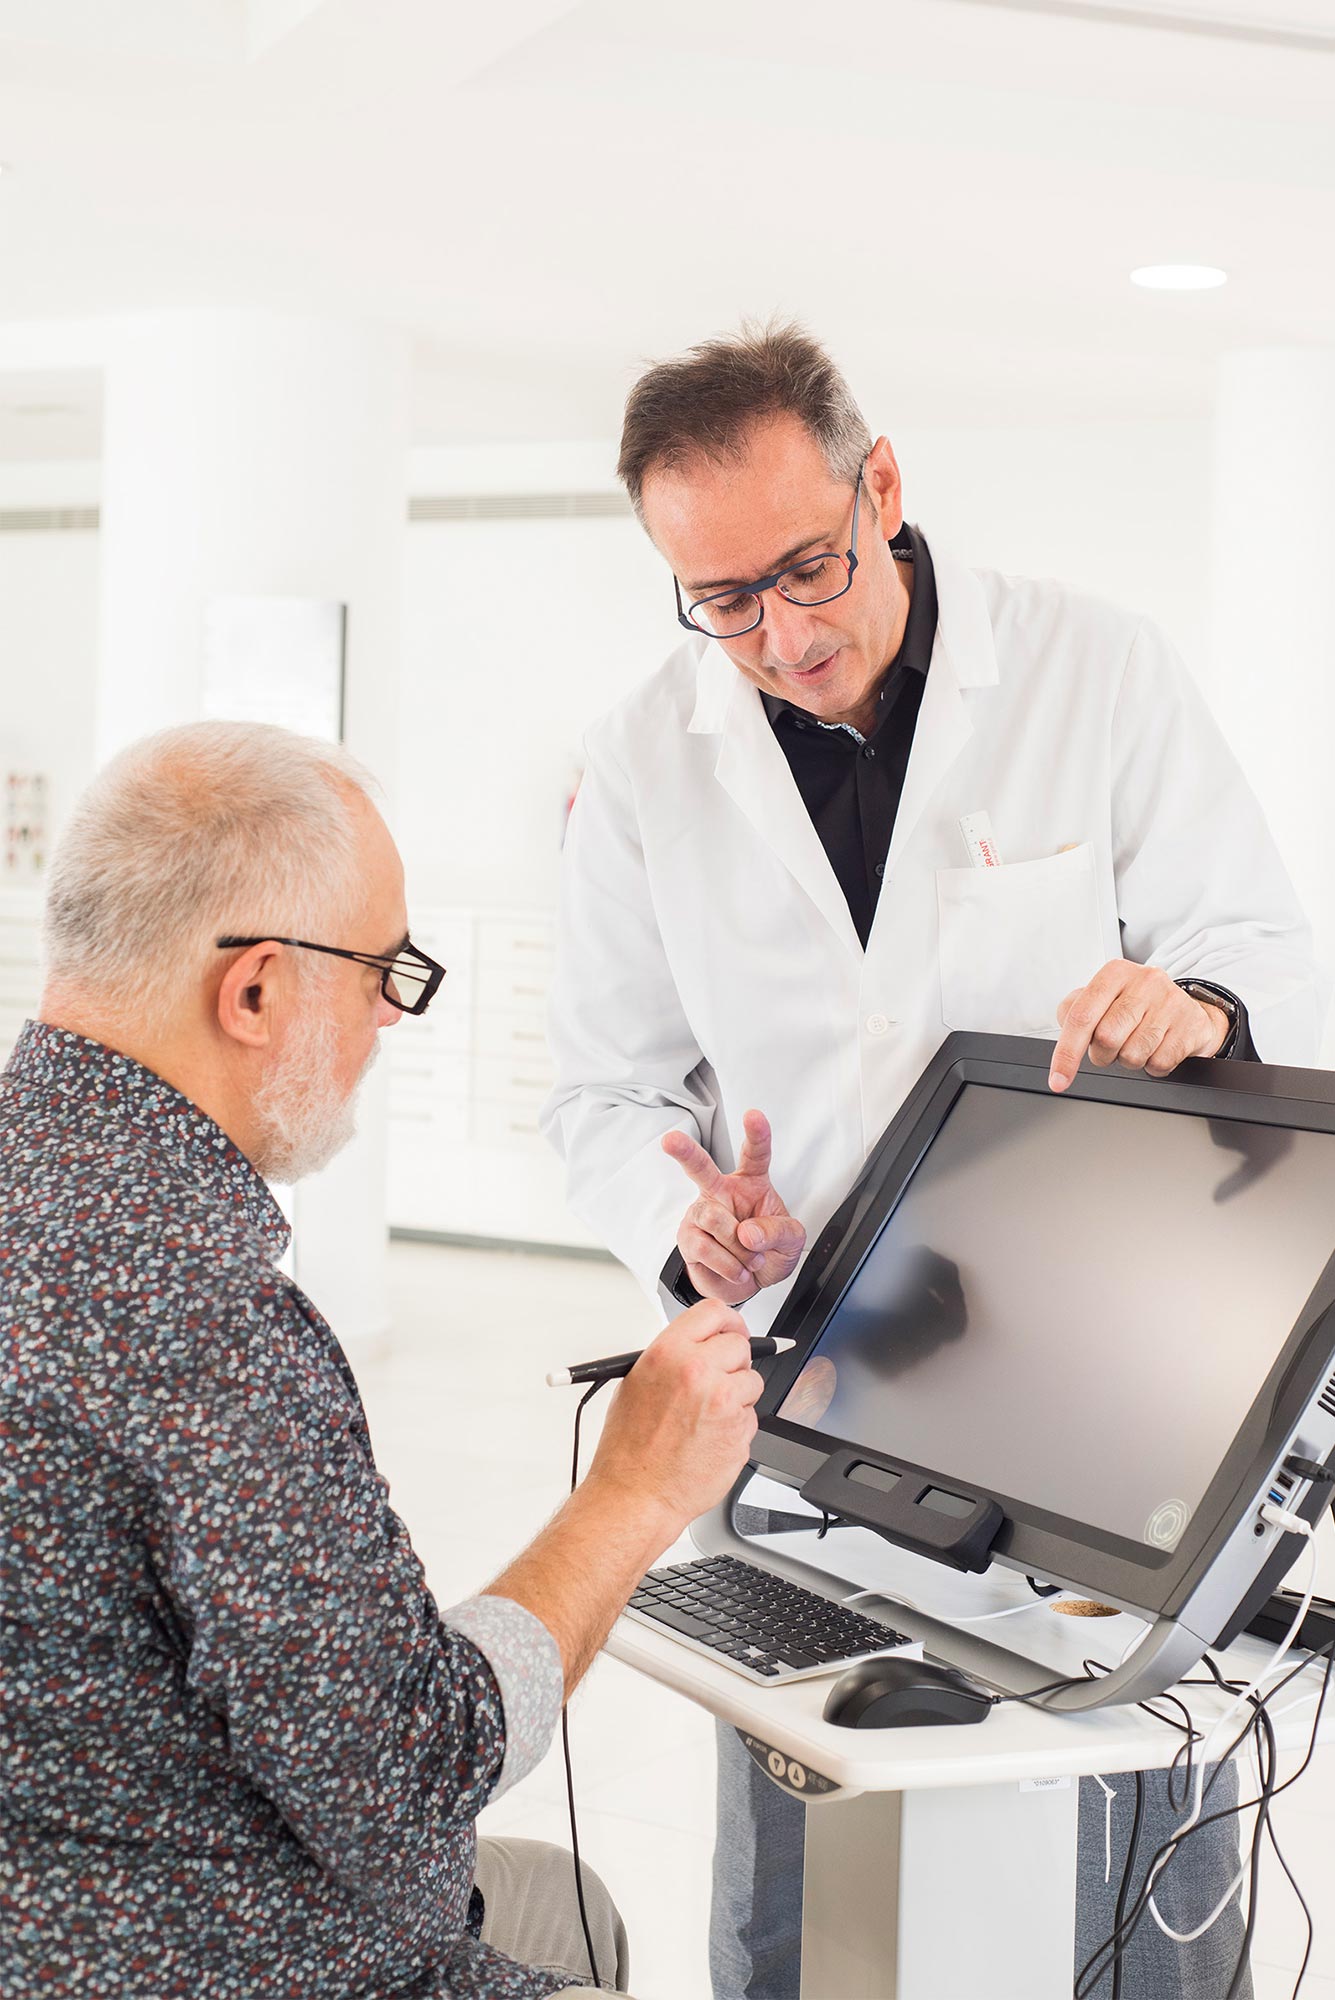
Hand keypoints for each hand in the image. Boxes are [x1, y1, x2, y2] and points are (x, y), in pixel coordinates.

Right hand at [586, 1302, 763, 1533]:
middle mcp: (698, 1372)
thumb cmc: (630, 1448)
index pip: (714, 1312)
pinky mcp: (739, 1430)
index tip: (731, 1330)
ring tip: (707, 1416)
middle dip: (732, 1361)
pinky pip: (752, 1416)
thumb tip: (701, 1345)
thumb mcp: (636, 1383)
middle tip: (717, 1379)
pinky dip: (737, 1424)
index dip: (728, 1321)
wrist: (637, 1494)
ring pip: (752, 1380)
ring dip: (738, 1394)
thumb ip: (673, 1357)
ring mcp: (723, 1401)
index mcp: (669, 1353)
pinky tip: (711, 1437)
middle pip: (740, 1345)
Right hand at [662, 1108, 806, 1305]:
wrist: (750, 1284)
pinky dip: (728, 1265)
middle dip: (684, 1152)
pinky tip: (737, 1269)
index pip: (755, 1154)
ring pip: (713, 1219)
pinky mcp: (689, 1238)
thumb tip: (748, 1232)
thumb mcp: (791, 1242)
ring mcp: (702, 1214)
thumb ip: (778, 1231)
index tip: (753, 1116)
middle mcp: (722, 1193)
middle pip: (701, 1167)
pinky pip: (705, 1247)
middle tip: (670, 1140)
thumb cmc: (770, 1252)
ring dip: (739, 1248)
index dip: (756, 1134)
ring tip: (750, 1260)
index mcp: (751, 1183)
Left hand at [1049, 960, 1229, 1091]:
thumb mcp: (1104, 999)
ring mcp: (1170, 1002)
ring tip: (1138, 1044)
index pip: (1081, 1016)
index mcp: (1115, 973)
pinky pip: (1159, 1063)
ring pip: (1133, 1054)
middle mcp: (1144, 981)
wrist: (1188, 1010)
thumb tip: (1063, 1032)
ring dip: (1129, 1060)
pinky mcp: (1191, 1025)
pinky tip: (1157, 1049)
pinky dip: (1153, 1066)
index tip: (1058, 1079)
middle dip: (1103, 1055)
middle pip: (1106, 1038)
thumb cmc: (1138, 1007)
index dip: (1066, 1053)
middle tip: (1112, 1048)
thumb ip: (1075, 1011)